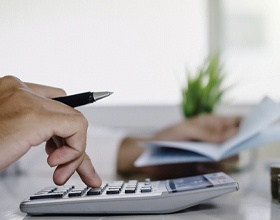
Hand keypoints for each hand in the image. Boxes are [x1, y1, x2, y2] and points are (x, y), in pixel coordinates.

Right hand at [0, 75, 100, 186]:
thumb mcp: (11, 134)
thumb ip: (32, 129)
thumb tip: (59, 142)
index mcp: (12, 92)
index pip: (56, 103)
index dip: (64, 129)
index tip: (62, 149)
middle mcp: (20, 90)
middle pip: (67, 113)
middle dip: (73, 144)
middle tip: (65, 167)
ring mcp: (27, 100)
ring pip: (75, 120)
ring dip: (75, 151)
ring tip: (60, 170)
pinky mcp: (34, 116)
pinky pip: (76, 127)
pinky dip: (76, 150)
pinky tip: (56, 165)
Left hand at [117, 114, 240, 178]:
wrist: (151, 156)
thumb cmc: (166, 137)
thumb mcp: (186, 131)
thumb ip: (209, 133)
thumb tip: (233, 132)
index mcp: (210, 123)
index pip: (234, 121)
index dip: (244, 125)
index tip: (247, 133)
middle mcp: (213, 138)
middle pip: (236, 142)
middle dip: (233, 148)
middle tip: (222, 153)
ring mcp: (210, 152)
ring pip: (230, 158)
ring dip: (222, 161)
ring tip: (204, 162)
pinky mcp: (205, 165)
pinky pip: (218, 169)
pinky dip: (212, 169)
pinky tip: (199, 167)